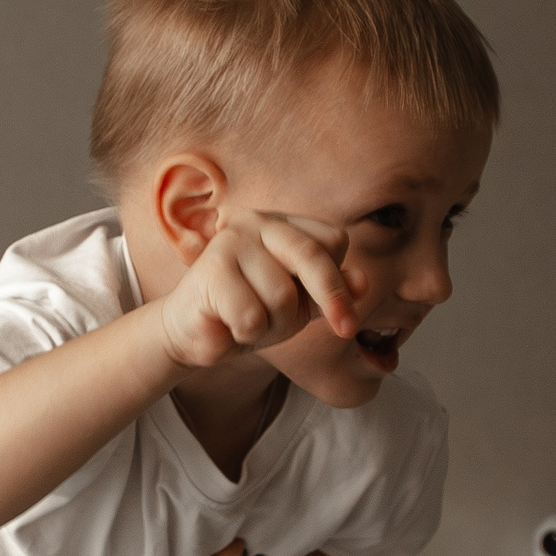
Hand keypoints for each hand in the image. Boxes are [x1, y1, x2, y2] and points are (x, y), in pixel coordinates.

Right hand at [156, 213, 356, 372]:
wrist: (192, 334)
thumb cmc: (247, 314)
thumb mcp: (298, 305)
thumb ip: (328, 292)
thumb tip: (362, 282)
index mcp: (282, 224)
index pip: (332, 240)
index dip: (341, 280)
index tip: (342, 314)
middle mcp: (257, 222)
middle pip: (313, 256)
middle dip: (332, 298)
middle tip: (347, 329)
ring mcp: (232, 241)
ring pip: (283, 296)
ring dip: (274, 326)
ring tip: (251, 323)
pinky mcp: (211, 269)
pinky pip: (253, 316)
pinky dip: (248, 334)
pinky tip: (230, 326)